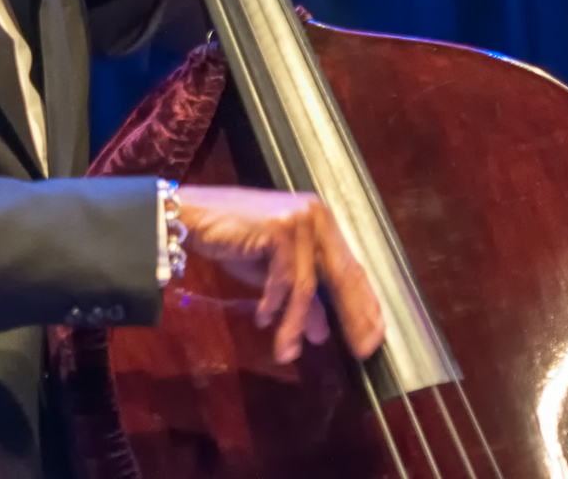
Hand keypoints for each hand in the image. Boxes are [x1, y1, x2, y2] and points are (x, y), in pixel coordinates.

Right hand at [178, 185, 384, 364]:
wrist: (193, 216)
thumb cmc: (232, 239)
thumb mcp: (272, 273)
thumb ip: (301, 295)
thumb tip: (322, 331)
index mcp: (320, 221)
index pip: (351, 267)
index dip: (365, 303)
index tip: (374, 335)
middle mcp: (316, 215)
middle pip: (343, 274)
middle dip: (353, 316)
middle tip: (362, 350)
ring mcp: (299, 219)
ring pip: (308, 284)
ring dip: (296, 322)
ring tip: (287, 351)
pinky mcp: (280, 228)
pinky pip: (284, 278)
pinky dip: (273, 303)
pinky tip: (262, 317)